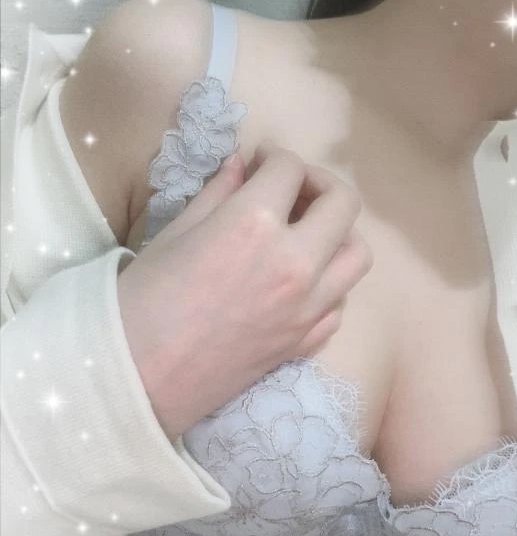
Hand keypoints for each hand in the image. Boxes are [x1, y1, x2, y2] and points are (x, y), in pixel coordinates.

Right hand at [117, 142, 373, 440]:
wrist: (139, 379)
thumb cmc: (142, 302)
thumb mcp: (175, 234)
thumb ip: (219, 193)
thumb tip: (242, 164)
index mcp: (254, 224)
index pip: (290, 169)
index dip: (274, 156)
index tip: (260, 162)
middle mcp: (296, 262)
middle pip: (343, 203)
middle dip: (319, 183)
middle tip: (291, 189)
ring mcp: (308, 307)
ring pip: (358, 254)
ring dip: (338, 233)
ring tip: (306, 235)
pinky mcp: (307, 342)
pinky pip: (340, 303)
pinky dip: (329, 284)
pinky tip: (301, 282)